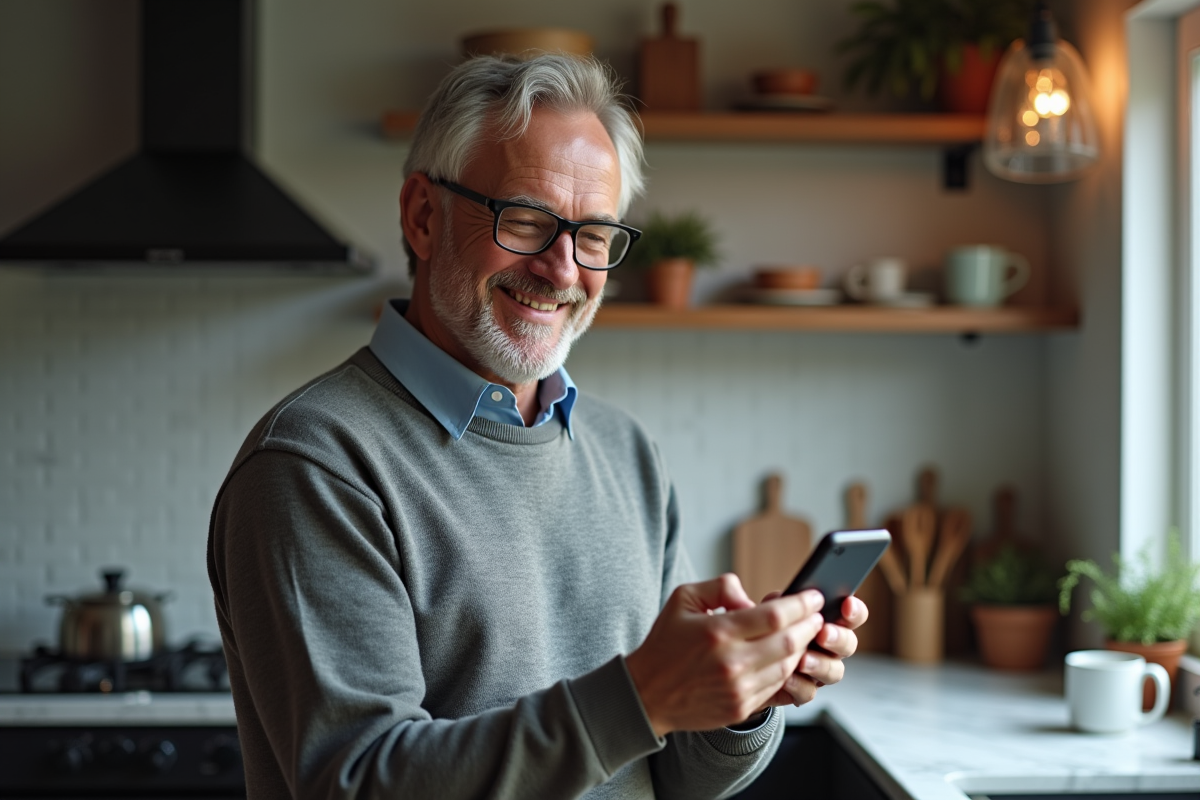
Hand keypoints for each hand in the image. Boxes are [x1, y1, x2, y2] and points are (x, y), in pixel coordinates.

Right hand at [625, 574, 824, 736]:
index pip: (775, 615)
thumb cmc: (665, 642)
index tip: (814, 596)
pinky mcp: (741, 707)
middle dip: (810, 625)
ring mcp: (738, 689)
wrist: (647, 694)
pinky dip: (787, 669)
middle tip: (817, 615)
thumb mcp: (683, 598)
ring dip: (802, 648)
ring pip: (788, 666)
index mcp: (717, 631)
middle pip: (790, 641)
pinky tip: (787, 657)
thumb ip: (721, 586)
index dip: (801, 604)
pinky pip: (777, 686)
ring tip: (805, 634)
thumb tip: (753, 598)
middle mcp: (731, 662)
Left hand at [754, 593, 868, 707]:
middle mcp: (829, 646)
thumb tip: (783, 598)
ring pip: (835, 671)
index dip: (854, 610)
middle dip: (839, 638)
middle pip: (849, 644)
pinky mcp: (804, 689)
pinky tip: (786, 679)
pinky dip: (798, 685)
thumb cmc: (764, 630)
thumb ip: (780, 602)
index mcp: (827, 620)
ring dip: (821, 664)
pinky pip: (810, 691)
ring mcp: (819, 669)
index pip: (852, 613)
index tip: (846, 605)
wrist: (745, 663)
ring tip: (804, 660)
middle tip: (823, 633)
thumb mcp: (769, 610)